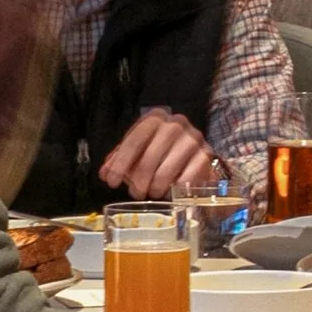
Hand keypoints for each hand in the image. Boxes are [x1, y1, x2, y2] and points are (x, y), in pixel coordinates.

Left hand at [97, 106, 218, 195]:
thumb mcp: (138, 153)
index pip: (135, 140)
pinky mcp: (206, 156)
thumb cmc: (161, 155)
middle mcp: (176, 123)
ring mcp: (193, 138)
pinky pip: (186, 178)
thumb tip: (106, 173)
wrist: (194, 158)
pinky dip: (175, 189)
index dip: (121, 163)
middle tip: (135, 193)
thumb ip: (119, 162)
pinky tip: (171, 192)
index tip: (112, 182)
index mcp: (155, 118)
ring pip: (167, 169)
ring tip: (152, 193)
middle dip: (138, 179)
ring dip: (156, 187)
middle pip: (150, 156)